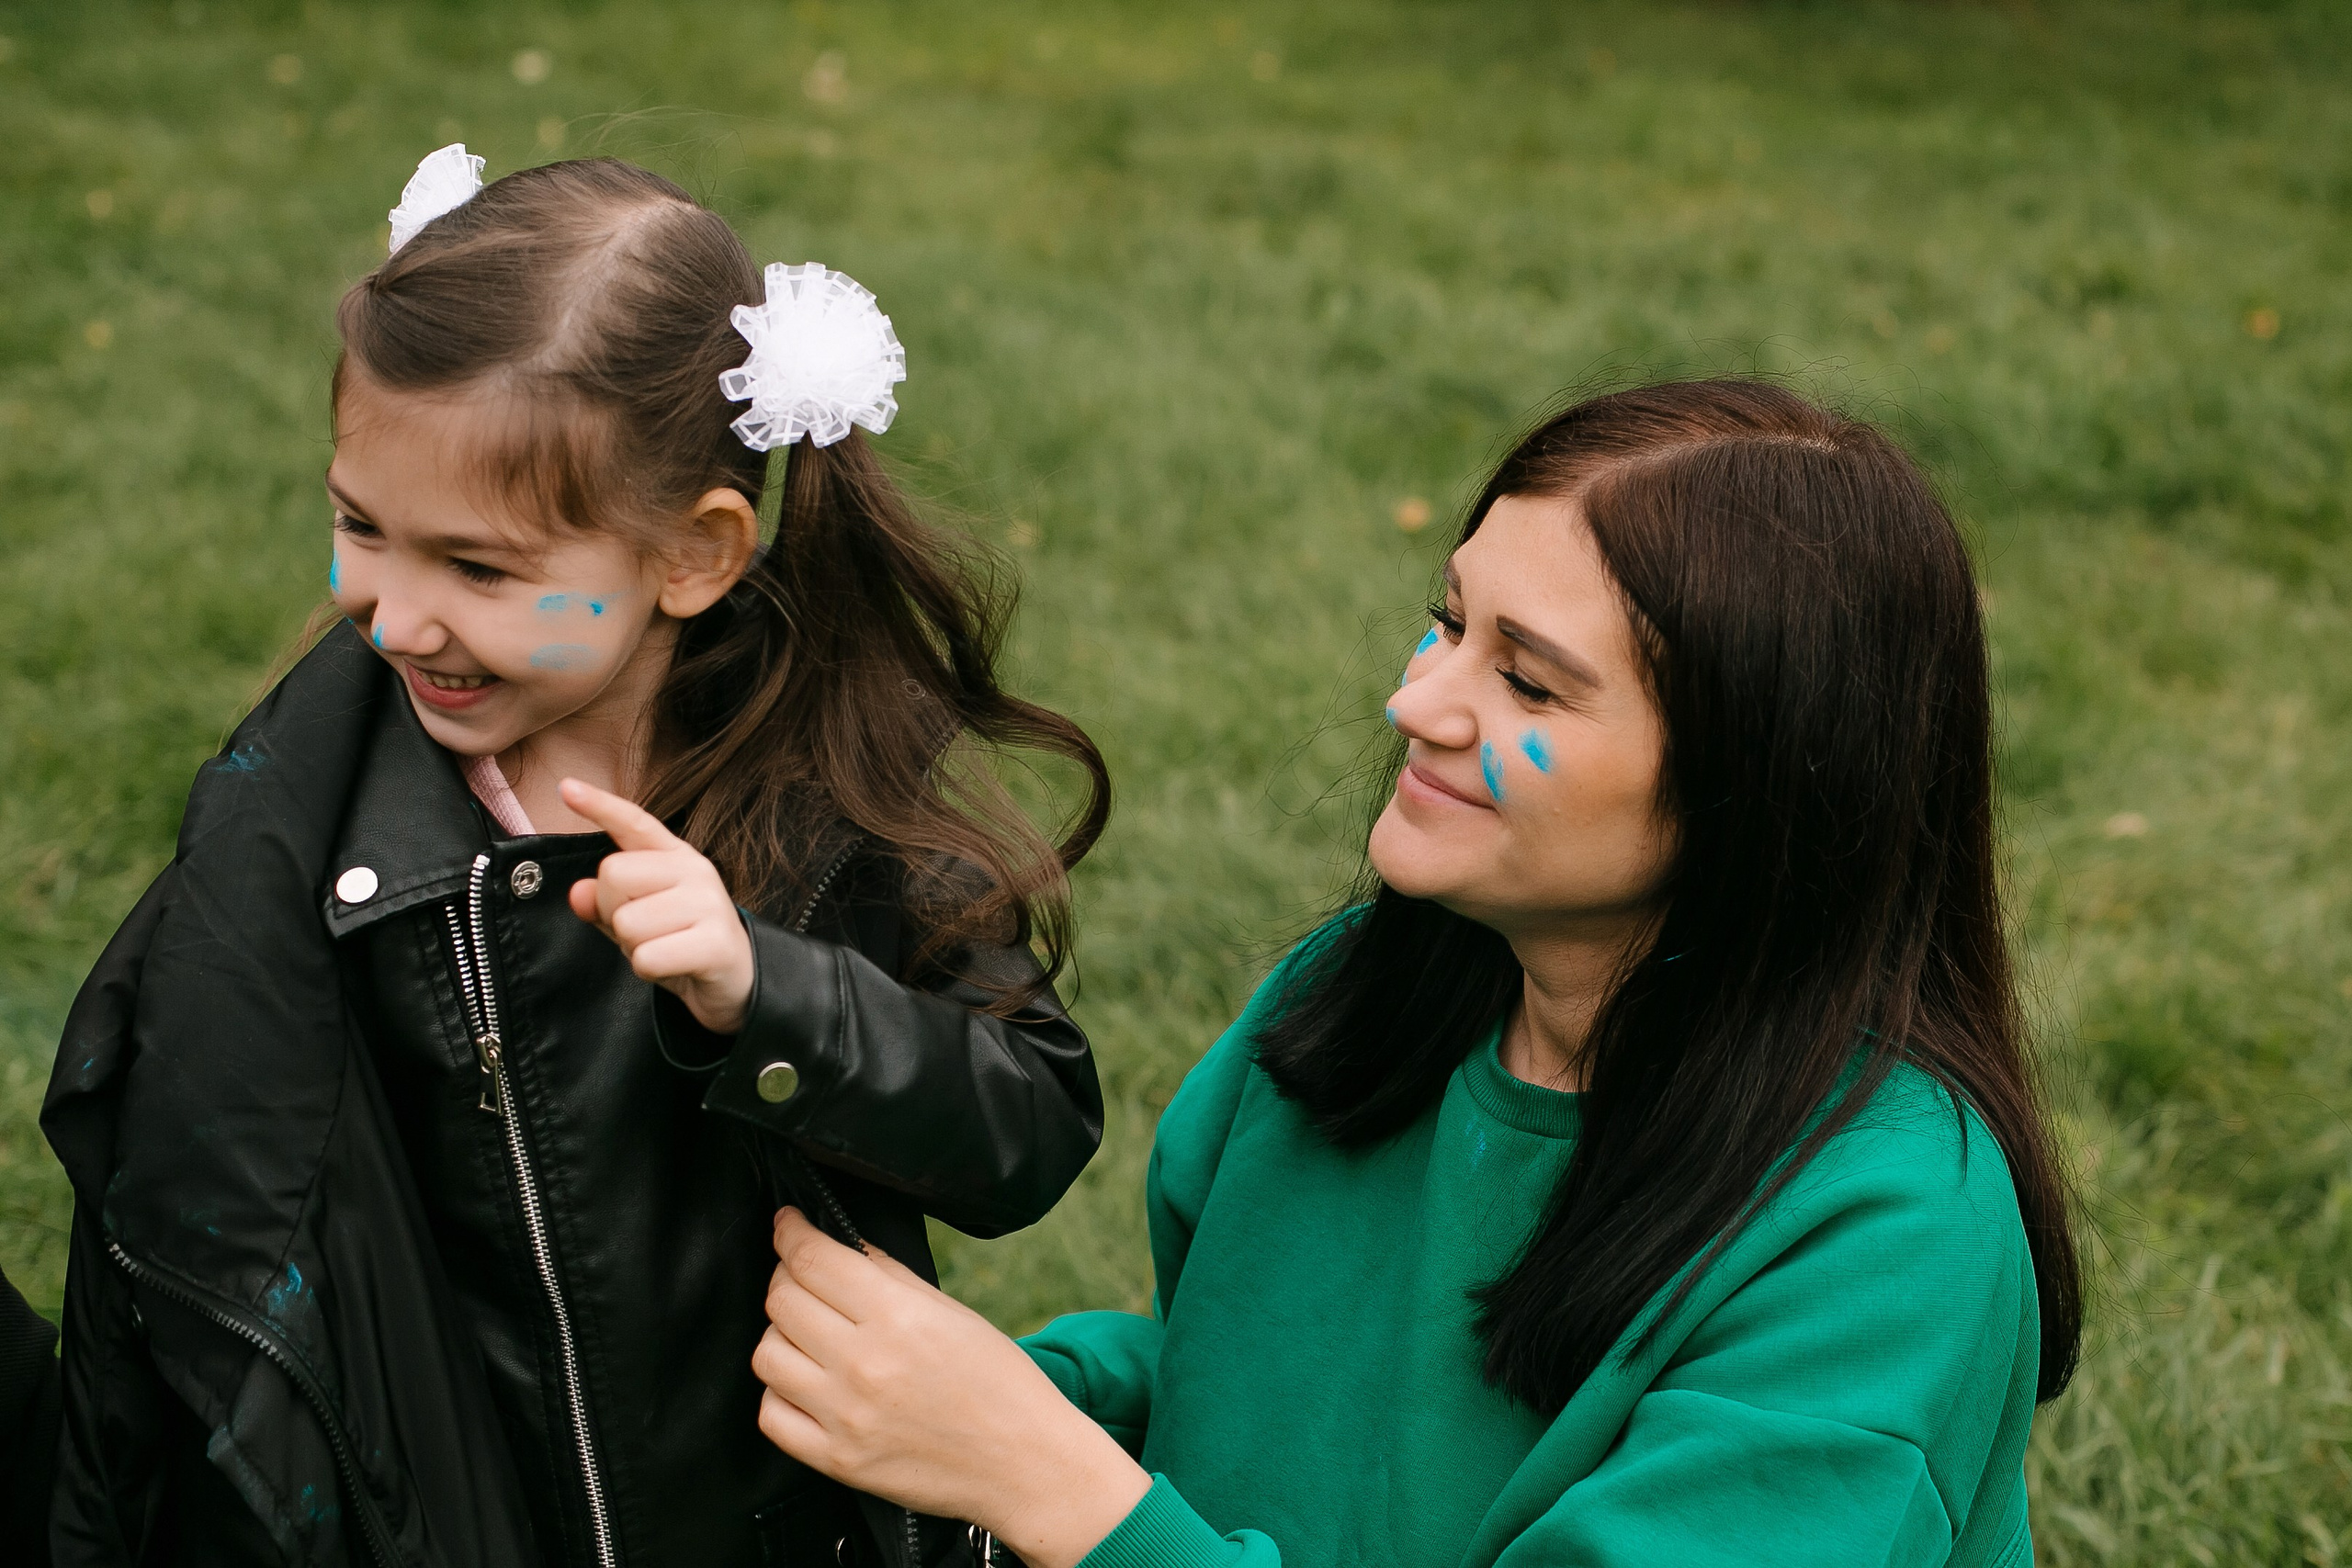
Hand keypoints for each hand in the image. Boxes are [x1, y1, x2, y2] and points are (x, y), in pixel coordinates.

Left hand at [560, 777, 755, 1034]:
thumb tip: (578, 893)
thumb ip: (605, 903)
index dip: (600, 805)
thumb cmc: (681, 943)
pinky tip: (673, 966)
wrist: (735, 981)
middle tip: (644, 931)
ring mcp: (709, 903)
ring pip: (627, 923)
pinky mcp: (715, 942)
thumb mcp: (638, 919)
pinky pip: (646, 957)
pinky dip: (648, 969)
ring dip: (633, 947)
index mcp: (675, 856)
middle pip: (613, 876)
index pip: (634, 823)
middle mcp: (695, 869)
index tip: (566, 787)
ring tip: (663, 948)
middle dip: (614, 911)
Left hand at [753, 1209, 1150, 1567]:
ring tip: (807, 1334)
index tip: (786, 1223)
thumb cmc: (999, 1381)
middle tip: (803, 1277)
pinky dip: (779, 1392)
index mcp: (897, 1317)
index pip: (812, 1260)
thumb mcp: (952, 1312)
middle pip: (782, 1301)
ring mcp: (845, 1417)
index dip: (790, 1232)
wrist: (1024, 1464)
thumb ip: (890, 1275)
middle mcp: (863, 1365)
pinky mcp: (837, 1460)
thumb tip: (842, 1245)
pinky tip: (805, 1383)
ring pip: (767, 1355)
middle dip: (786, 1277)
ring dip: (781, 1334)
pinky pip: (771, 1416)